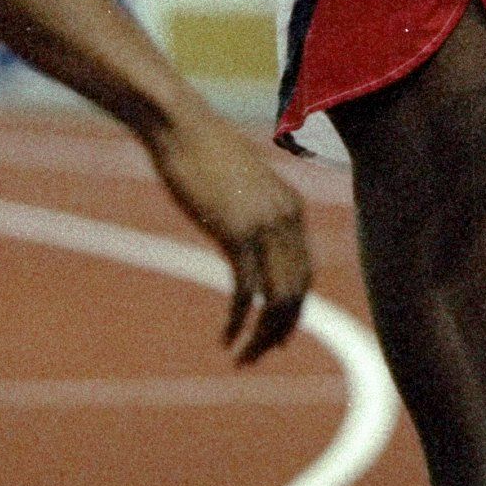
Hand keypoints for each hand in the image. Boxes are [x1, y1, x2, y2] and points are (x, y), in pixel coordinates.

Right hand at [142, 108, 311, 361]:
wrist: (182, 127)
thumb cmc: (203, 152)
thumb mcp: (240, 185)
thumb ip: (254, 212)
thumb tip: (249, 239)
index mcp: (293, 208)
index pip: (304, 274)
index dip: (293, 311)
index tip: (275, 336)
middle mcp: (288, 219)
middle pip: (297, 293)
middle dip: (280, 331)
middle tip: (257, 356)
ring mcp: (264, 226)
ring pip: (276, 299)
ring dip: (261, 336)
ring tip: (242, 359)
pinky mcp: (236, 233)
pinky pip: (245, 292)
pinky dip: (238, 321)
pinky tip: (225, 338)